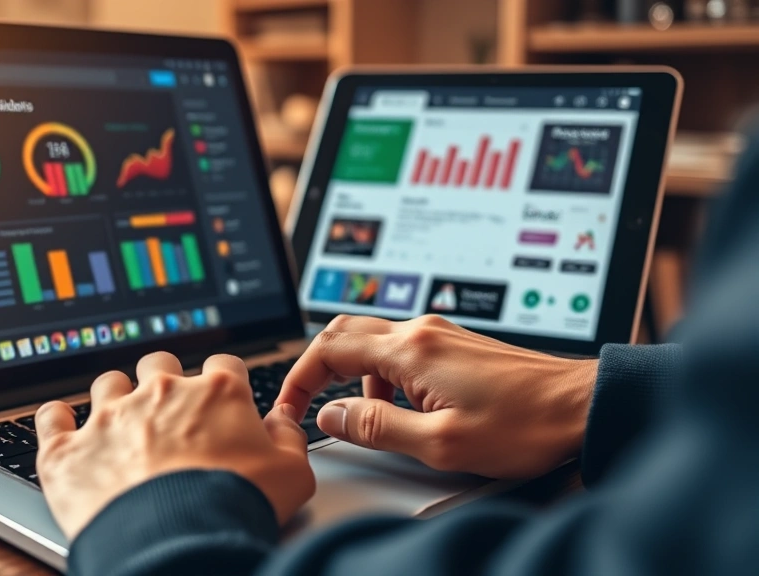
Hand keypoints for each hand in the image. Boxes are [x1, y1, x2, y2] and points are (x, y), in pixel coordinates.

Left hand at [36, 352, 314, 539]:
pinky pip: (51, 417)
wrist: (180, 544)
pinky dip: (56, 420)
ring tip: (120, 426)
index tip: (221, 401)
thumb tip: (283, 424)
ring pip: (107, 384)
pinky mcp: (69, 449)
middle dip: (164, 383)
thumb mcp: (293, 474)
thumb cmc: (238, 508)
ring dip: (114, 399)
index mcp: (216, 392)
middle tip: (169, 415)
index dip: (223, 382)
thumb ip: (289, 438)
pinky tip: (63, 427)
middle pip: (158, 363)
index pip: (222, 364)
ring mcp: (110, 417)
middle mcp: (160, 392)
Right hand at [276, 315, 597, 478]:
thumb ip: (376, 426)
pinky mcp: (456, 345)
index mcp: (411, 350)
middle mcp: (422, 331)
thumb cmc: (524, 425)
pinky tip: (405, 410)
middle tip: (308, 404)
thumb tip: (331, 416)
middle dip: (318, 368)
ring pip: (374, 343)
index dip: (299, 378)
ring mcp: (441, 334)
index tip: (289, 406)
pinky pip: (402, 352)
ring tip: (369, 420)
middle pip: (345, 333)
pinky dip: (385, 378)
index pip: (329, 348)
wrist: (583, 407)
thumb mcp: (440, 443)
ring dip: (356, 378)